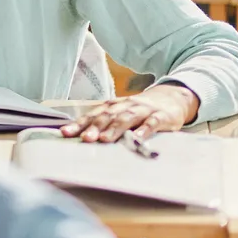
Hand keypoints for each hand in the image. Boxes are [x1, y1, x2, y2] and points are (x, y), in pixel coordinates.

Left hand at [61, 83, 199, 141]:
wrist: (172, 98)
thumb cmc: (140, 110)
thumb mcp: (122, 113)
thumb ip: (105, 123)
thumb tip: (81, 137)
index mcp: (114, 106)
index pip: (93, 115)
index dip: (79, 124)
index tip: (65, 133)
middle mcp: (126, 106)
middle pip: (108, 116)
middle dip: (95, 127)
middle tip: (85, 139)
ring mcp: (143, 110)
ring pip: (127, 118)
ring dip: (115, 129)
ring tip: (104, 139)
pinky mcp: (161, 117)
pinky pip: (152, 123)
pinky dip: (144, 130)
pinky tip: (137, 138)